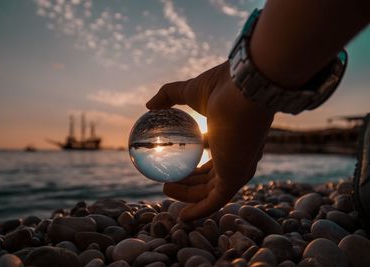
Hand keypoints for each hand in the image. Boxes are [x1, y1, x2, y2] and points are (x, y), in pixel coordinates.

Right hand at [146, 61, 273, 220]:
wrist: (244, 88)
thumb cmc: (223, 87)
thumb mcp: (189, 92)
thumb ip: (168, 96)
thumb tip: (148, 104)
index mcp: (231, 137)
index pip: (214, 156)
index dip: (197, 162)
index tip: (178, 163)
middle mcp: (238, 155)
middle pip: (212, 176)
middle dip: (190, 181)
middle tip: (168, 179)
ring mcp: (238, 167)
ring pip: (211, 191)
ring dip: (188, 195)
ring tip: (166, 188)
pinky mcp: (235, 177)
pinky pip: (215, 201)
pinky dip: (199, 210)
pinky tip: (183, 216)